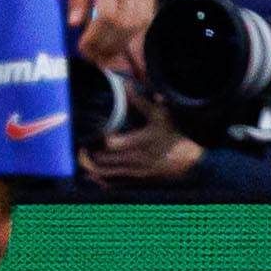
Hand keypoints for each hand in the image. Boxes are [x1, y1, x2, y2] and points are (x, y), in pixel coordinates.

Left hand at [67, 0, 156, 69]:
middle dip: (108, 45)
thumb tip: (75, 24)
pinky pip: (149, 18)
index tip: (83, 47)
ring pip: (140, 24)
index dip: (95, 36)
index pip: (106, 15)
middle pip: (124, 24)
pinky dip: (138, 34)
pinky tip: (127, 46)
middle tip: (94, 57)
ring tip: (108, 55)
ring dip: (123, 44)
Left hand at [82, 112, 202, 187]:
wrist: (191, 160)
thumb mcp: (162, 116)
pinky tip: (91, 172)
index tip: (87, 133)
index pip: (111, 144)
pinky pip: (114, 184)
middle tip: (79, 145)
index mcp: (142, 142)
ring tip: (81, 156)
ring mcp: (137, 172)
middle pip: (103, 161)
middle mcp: (137, 159)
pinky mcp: (138, 180)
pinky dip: (100, 179)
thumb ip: (142, 102)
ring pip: (106, 174)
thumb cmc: (175, 134)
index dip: (97, 139)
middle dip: (88, 154)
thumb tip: (126, 85)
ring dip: (90, 167)